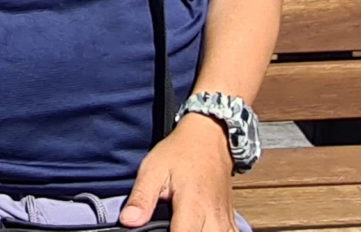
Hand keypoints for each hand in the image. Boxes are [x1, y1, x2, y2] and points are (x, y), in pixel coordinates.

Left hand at [122, 117, 233, 231]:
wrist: (209, 137)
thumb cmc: (181, 152)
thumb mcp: (153, 169)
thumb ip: (142, 197)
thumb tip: (128, 220)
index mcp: (193, 205)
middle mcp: (213, 216)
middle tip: (169, 226)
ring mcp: (225, 219)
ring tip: (183, 227)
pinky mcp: (231, 220)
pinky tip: (206, 231)